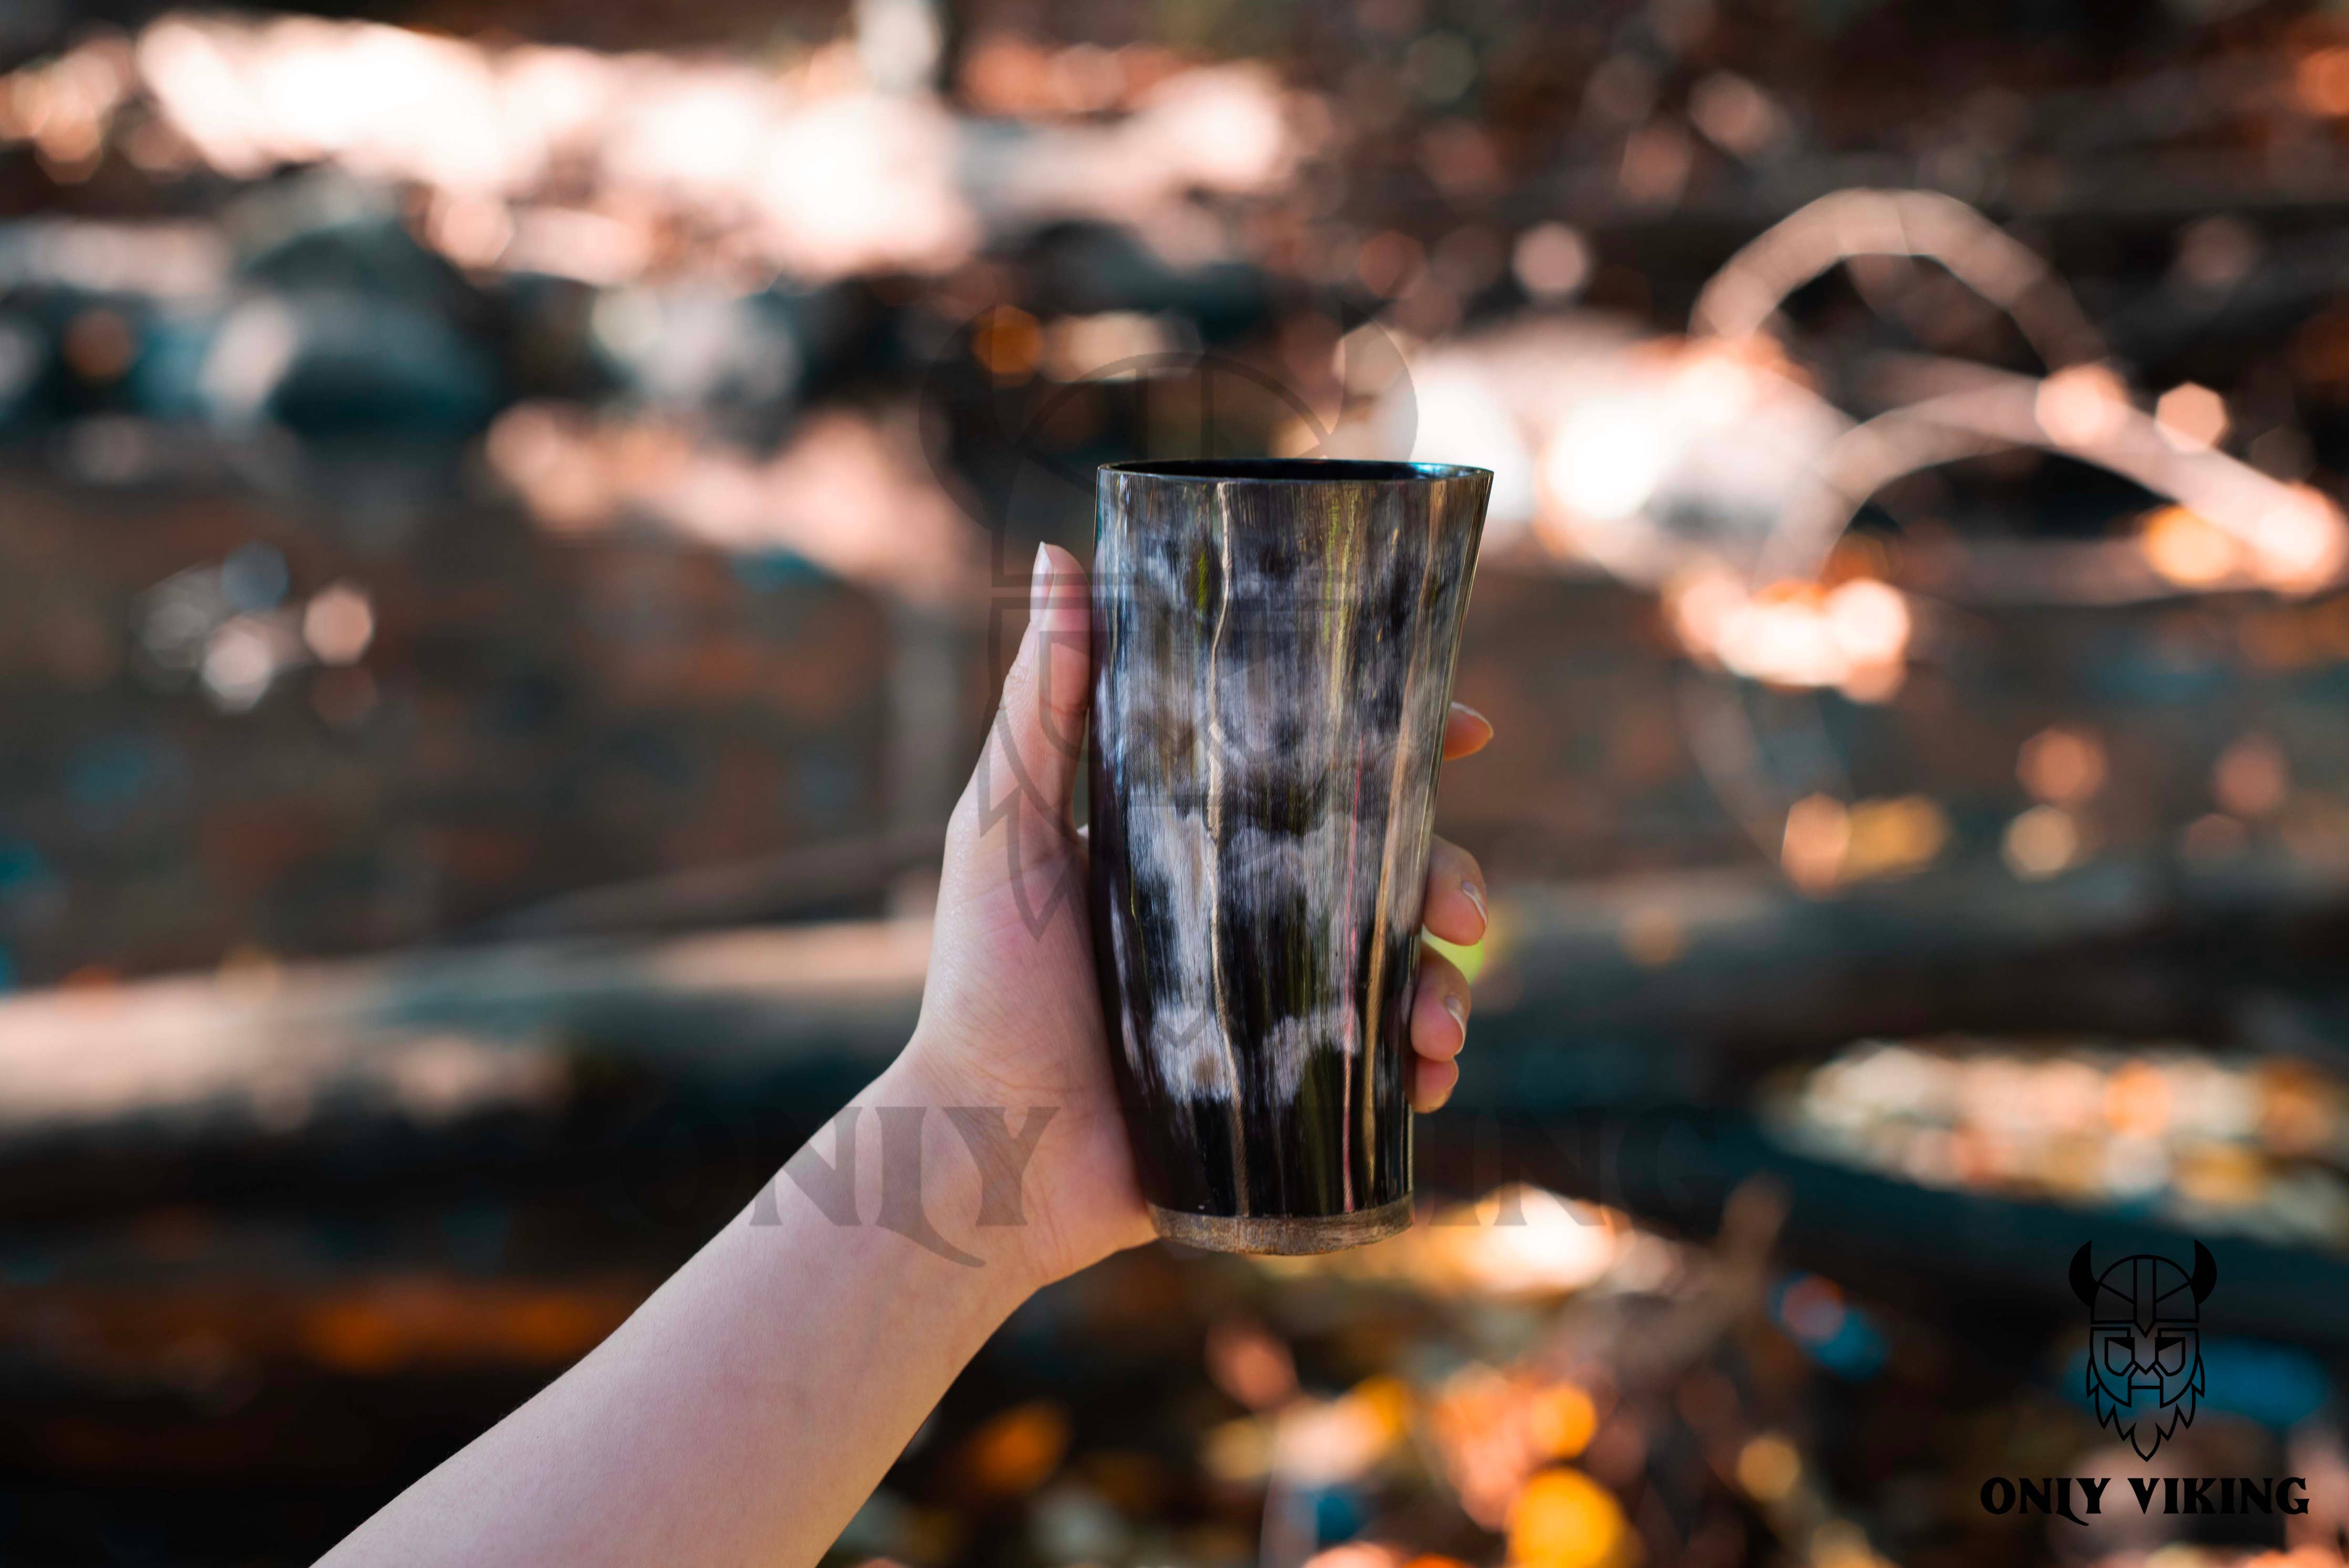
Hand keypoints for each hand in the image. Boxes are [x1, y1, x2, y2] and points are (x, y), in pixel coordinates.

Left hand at [901, 543, 1494, 1288]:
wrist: (982, 1147)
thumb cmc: (984, 982)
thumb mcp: (1006, 826)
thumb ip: (1041, 702)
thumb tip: (1059, 556)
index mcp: (1197, 845)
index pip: (1315, 777)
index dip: (1401, 748)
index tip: (1466, 728)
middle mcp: (1241, 920)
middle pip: (1384, 877)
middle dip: (1453, 880)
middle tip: (1467, 908)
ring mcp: (1267, 1009)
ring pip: (1396, 977)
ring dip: (1448, 987)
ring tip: (1444, 1020)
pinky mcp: (1277, 1096)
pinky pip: (1375, 1078)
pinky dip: (1420, 1074)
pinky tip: (1429, 1078)